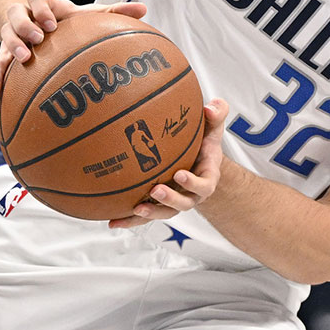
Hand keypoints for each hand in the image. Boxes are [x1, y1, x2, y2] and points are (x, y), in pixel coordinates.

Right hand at [0, 0, 148, 93]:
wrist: (31, 17)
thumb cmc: (65, 19)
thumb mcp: (84, 13)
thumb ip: (112, 12)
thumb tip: (145, 10)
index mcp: (42, 4)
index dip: (43, 9)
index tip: (53, 23)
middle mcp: (23, 16)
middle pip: (17, 15)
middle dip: (26, 25)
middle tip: (38, 37)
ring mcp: (12, 34)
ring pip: (6, 36)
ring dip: (13, 47)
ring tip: (24, 60)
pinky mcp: (5, 52)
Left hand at [110, 99, 227, 228]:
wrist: (200, 162)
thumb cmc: (205, 143)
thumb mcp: (214, 127)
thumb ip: (217, 114)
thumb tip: (210, 108)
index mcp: (207, 177)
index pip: (204, 184)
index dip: (193, 183)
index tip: (179, 174)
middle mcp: (192, 194)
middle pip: (184, 204)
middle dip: (170, 199)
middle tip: (155, 190)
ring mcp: (175, 202)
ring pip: (164, 212)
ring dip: (150, 213)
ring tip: (135, 209)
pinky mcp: (160, 206)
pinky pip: (146, 217)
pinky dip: (130, 220)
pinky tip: (112, 222)